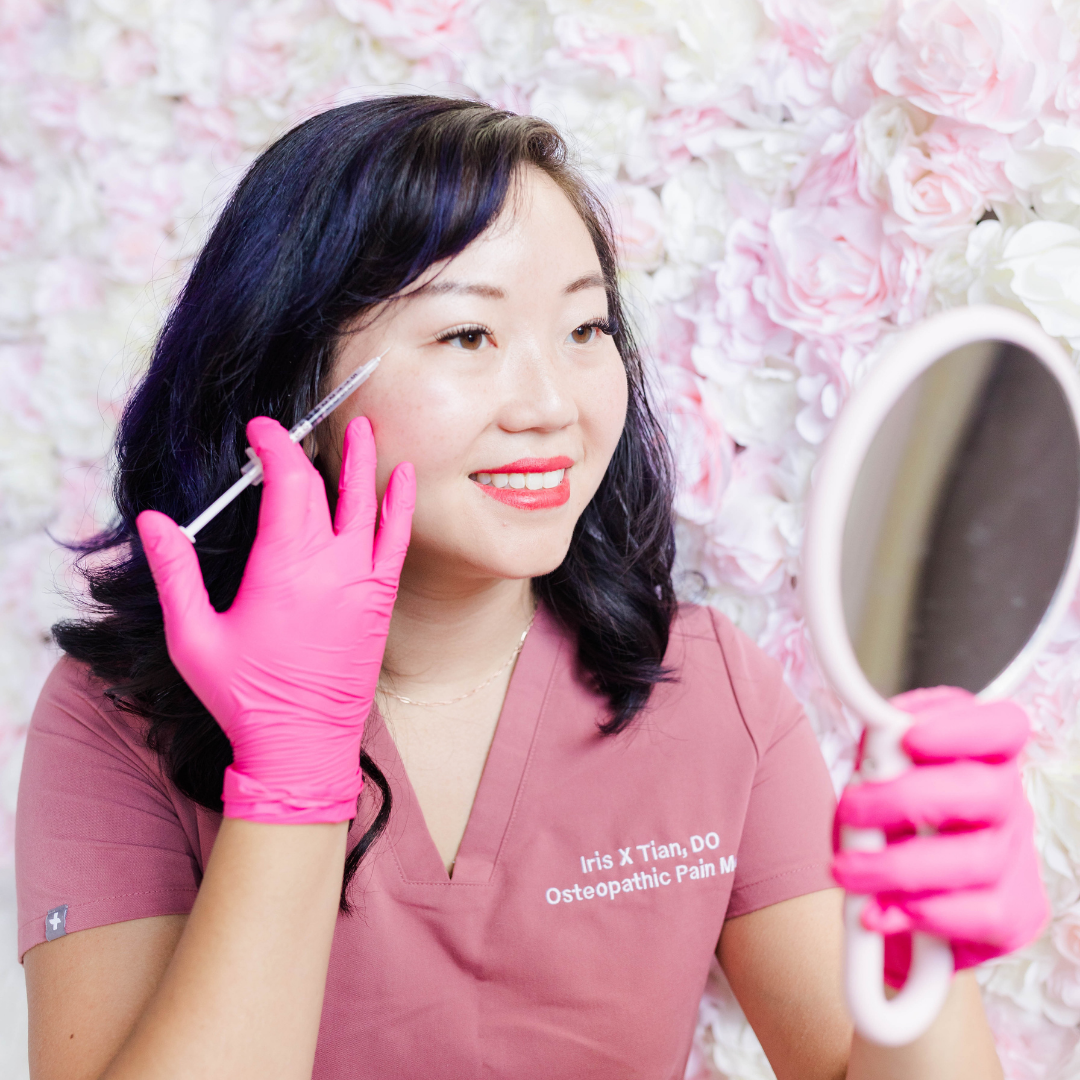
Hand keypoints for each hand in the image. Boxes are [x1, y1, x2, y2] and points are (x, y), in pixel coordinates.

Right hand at [136, 415, 413, 823]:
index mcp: (282, 566)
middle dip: (309, 448)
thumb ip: (174, 573)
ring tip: (365, 426)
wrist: (303, 742)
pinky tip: (403, 479)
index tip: (259, 430)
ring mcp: (361, 581)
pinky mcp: (379, 598)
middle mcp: (330, 565)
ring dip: (364, 462)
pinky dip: (400, 505)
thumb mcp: (193, 636)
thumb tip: (154, 520)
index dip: (273, 446)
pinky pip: (396, 540)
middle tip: (298, 425)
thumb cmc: (244, 695)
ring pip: (368, 505)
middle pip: (323, 487)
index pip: (285, 482)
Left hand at [831, 686, 1049, 984]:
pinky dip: (925, 914)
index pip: (1002, 727)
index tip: (909, 736)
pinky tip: (882, 911)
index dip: (964, 728)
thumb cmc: (884, 826)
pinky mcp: (1016, 915)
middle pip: (987, 791)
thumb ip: (878, 758)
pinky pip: (983, 916)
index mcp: (980, 757)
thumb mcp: (872, 781)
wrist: (888, 902)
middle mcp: (1009, 803)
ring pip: (979, 859)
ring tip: (847, 871)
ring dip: (898, 867)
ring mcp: (1017, 860)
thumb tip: (878, 743)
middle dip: (907, 798)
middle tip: (851, 810)